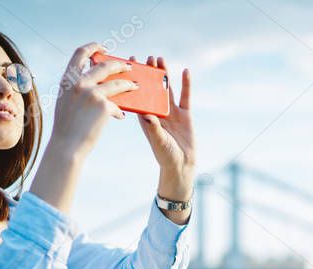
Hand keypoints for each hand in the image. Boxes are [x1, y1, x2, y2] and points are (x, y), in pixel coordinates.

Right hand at [32, 43, 138, 212]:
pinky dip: (119, 111)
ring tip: (136, 86)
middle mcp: (79, 83)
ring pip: (117, 83)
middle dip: (119, 65)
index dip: (93, 47)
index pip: (80, 53)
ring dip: (129, 84)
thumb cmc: (67, 127)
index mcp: (67, 79)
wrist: (67, 146)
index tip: (104, 48)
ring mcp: (92, 93)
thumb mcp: (66, 101)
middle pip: (105, 66)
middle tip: (129, 67)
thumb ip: (77, 89)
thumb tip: (94, 82)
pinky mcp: (104, 106)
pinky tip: (120, 116)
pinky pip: (117, 105)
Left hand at [133, 55, 195, 199]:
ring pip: (166, 88)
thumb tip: (147, 114)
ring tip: (160, 59)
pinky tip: (186, 71)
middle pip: (151, 88)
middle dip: (148, 73)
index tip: (127, 67)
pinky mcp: (185, 114)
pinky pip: (185, 96)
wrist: (181, 164)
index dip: (132, 81)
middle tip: (145, 58)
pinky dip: (186, 84)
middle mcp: (157, 111)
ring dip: (163, 74)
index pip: (137, 96)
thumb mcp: (158, 141)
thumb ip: (153, 128)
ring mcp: (171, 112)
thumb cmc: (165, 155)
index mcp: (146, 117)